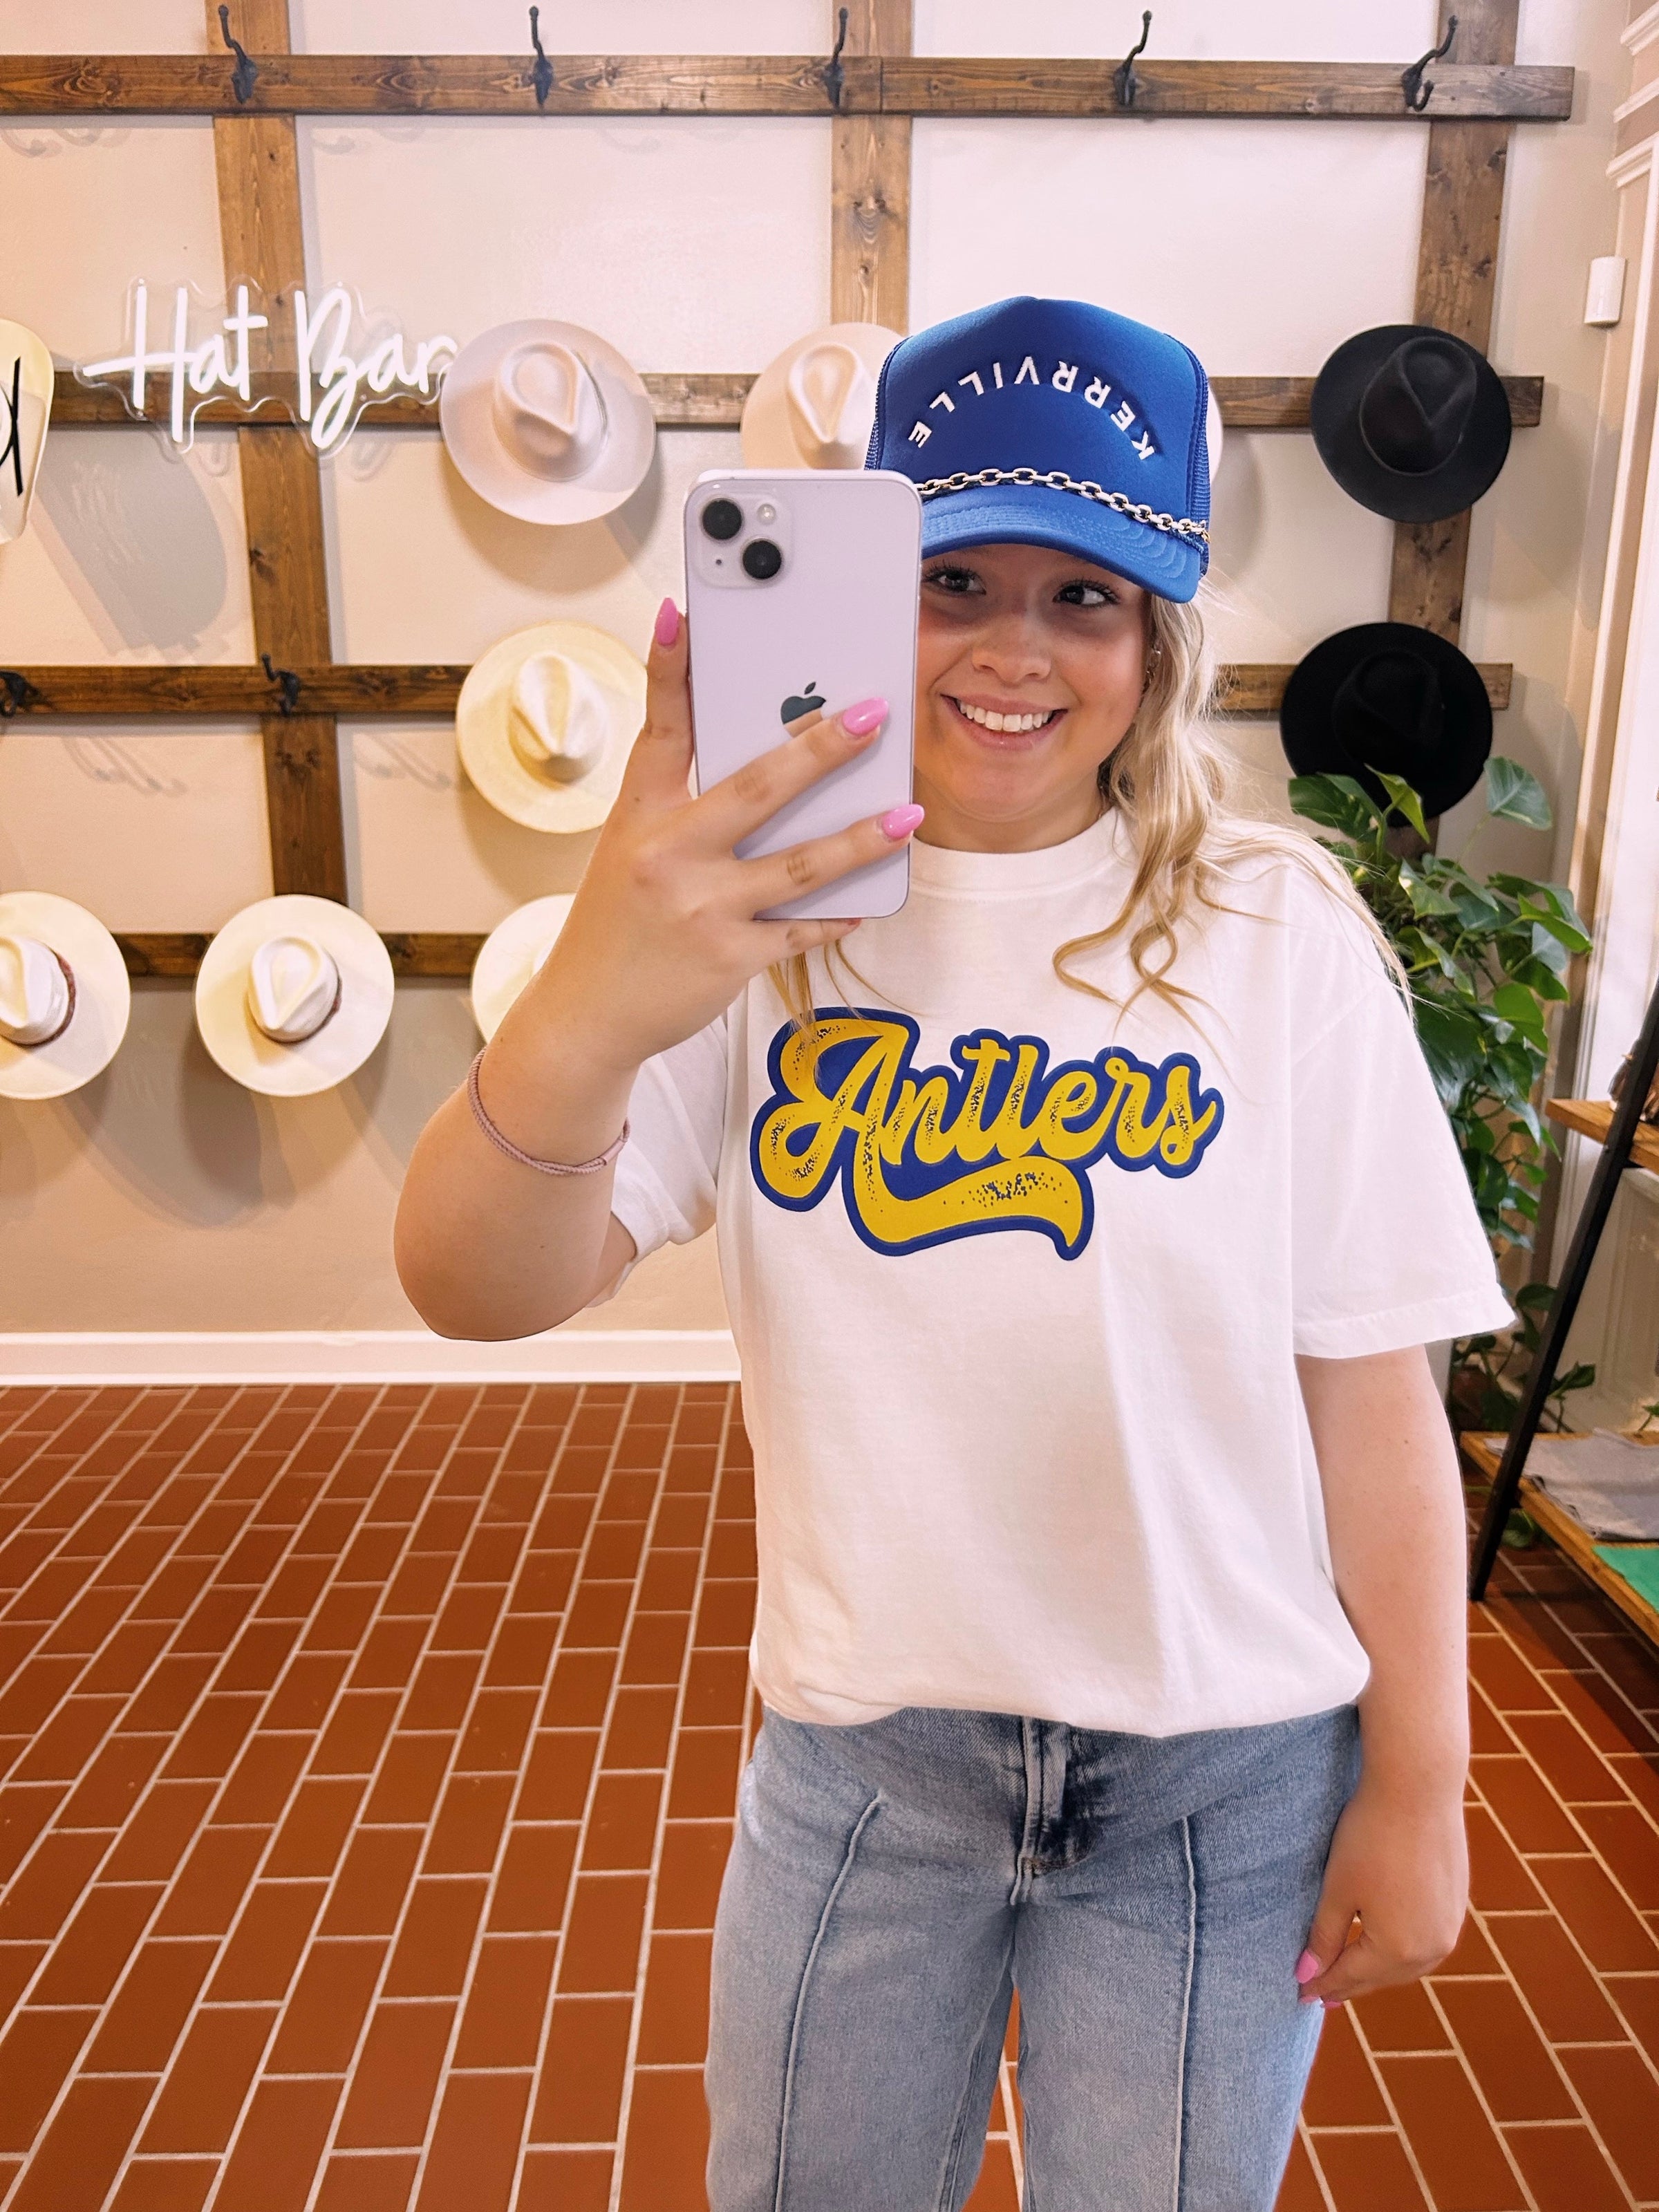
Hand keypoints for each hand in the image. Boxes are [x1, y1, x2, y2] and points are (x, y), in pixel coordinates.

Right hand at [529, 598, 918, 1073]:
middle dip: (821, 747)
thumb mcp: (631, 851)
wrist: (587, 1015)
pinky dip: (838, 913)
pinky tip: (869, 900)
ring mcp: (701, 909)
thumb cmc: (617, 923)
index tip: (682, 612)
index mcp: (639, 816)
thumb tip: (770, 765)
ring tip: (907, 812)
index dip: (668, 668)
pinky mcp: (730, 958)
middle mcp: (668, 855)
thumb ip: (686, 808)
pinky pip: (801, 928)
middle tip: (872, 714)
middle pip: (757, 787)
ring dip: (862, 836)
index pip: (659, 729)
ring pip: (800, 864)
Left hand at [1295, 1773, 1468, 2008]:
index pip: (1350, 1976)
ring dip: (1378, 1969)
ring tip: (1352, 1973)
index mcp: (1397, 1949)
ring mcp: (1450, 1927)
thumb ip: (1323, 1937)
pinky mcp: (1457, 1904)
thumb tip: (1306, 1976)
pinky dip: (1401, 1948)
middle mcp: (1432, 1948)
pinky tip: (1387, 1944)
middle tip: (1322, 1990)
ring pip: (1407, 1964)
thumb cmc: (1370, 1836)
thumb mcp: (1338, 1888)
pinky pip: (1425, 1941)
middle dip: (1350, 1981)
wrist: (1418, 1788)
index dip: (1323, 1984)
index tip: (1300, 1994)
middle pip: (1382, 1976)